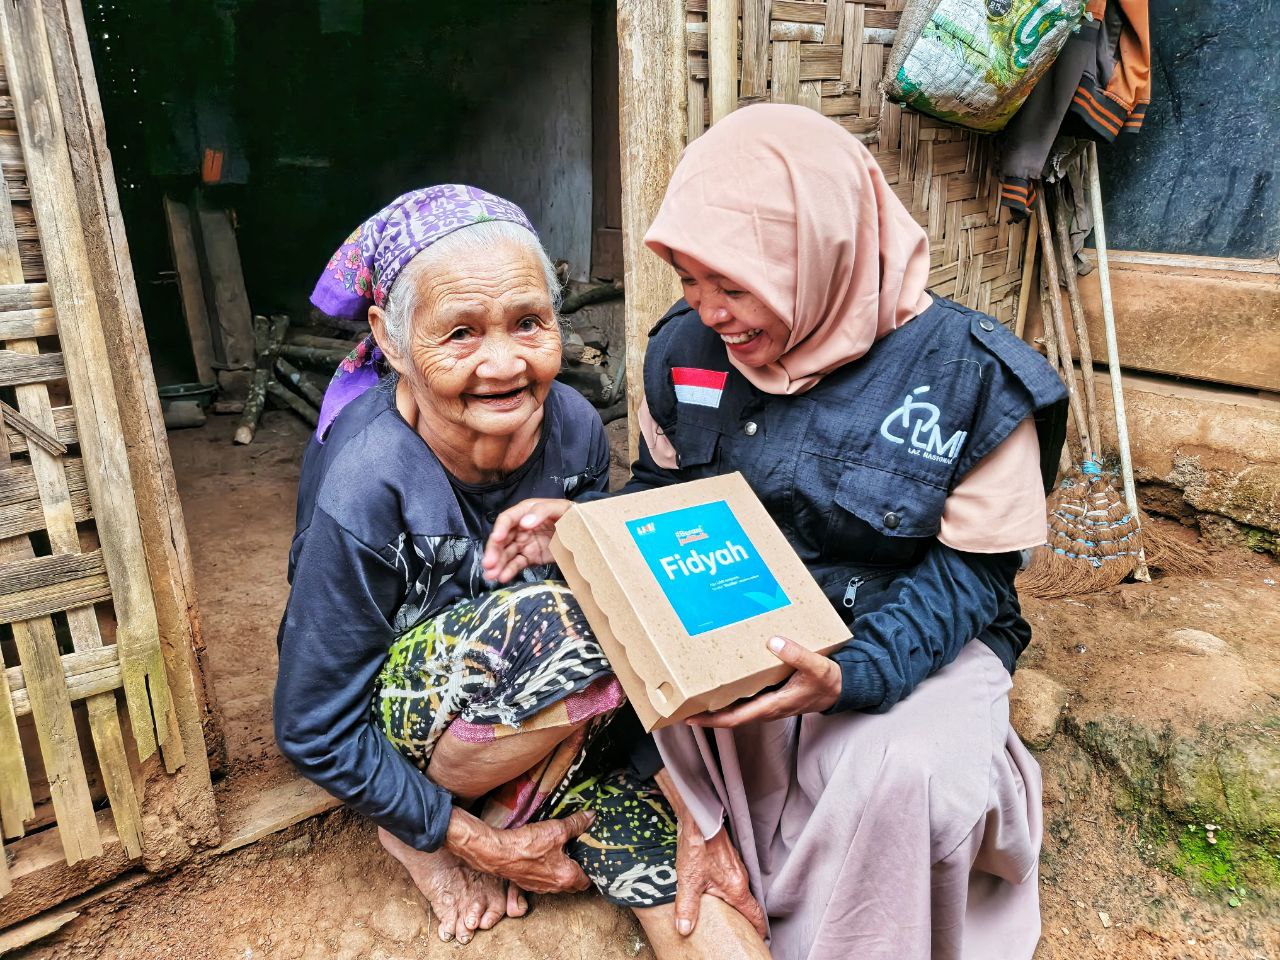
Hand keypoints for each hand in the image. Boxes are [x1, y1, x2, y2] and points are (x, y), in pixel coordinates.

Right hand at [445, 807, 593, 893]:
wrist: (498, 853)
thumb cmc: (527, 845)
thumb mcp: (556, 829)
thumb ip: (576, 824)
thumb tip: (591, 817)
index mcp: (567, 876)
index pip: (586, 881)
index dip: (592, 870)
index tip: (593, 860)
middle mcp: (554, 886)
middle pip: (573, 885)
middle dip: (579, 873)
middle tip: (581, 856)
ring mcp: (539, 887)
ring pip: (557, 883)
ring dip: (562, 872)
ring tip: (564, 856)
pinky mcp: (526, 883)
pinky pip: (543, 880)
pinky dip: (547, 872)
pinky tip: (544, 858)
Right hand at [481, 498, 573, 582]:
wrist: (586, 532)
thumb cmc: (574, 515)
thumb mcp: (562, 508)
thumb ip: (542, 511)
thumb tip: (524, 524)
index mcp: (526, 512)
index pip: (507, 519)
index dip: (499, 529)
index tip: (496, 539)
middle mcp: (521, 528)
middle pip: (502, 539)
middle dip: (493, 551)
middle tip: (488, 564)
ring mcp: (525, 543)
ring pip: (506, 554)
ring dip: (497, 564)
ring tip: (491, 576)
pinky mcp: (530, 557)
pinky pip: (517, 564)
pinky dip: (509, 571)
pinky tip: (502, 578)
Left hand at [654, 769, 765, 938]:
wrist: (698, 818)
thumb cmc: (696, 847)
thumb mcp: (688, 880)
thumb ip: (687, 906)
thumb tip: (684, 929)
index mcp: (736, 888)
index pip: (755, 914)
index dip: (758, 930)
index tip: (758, 940)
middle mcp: (741, 878)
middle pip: (748, 905)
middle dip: (743, 920)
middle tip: (736, 932)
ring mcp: (737, 867)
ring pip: (740, 892)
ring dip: (734, 904)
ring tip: (723, 916)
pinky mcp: (730, 859)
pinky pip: (734, 880)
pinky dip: (728, 890)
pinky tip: (714, 892)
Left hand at [687, 636, 840, 726]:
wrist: (839, 689)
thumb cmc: (827, 681)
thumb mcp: (817, 667)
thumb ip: (797, 655)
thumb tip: (773, 642)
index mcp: (773, 705)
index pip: (735, 718)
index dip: (711, 719)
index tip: (690, 716)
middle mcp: (765, 708)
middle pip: (728, 716)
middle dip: (705, 712)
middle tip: (680, 703)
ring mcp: (765, 704)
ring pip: (734, 708)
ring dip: (714, 704)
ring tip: (692, 692)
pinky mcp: (767, 697)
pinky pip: (742, 699)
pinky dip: (727, 694)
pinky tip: (718, 681)